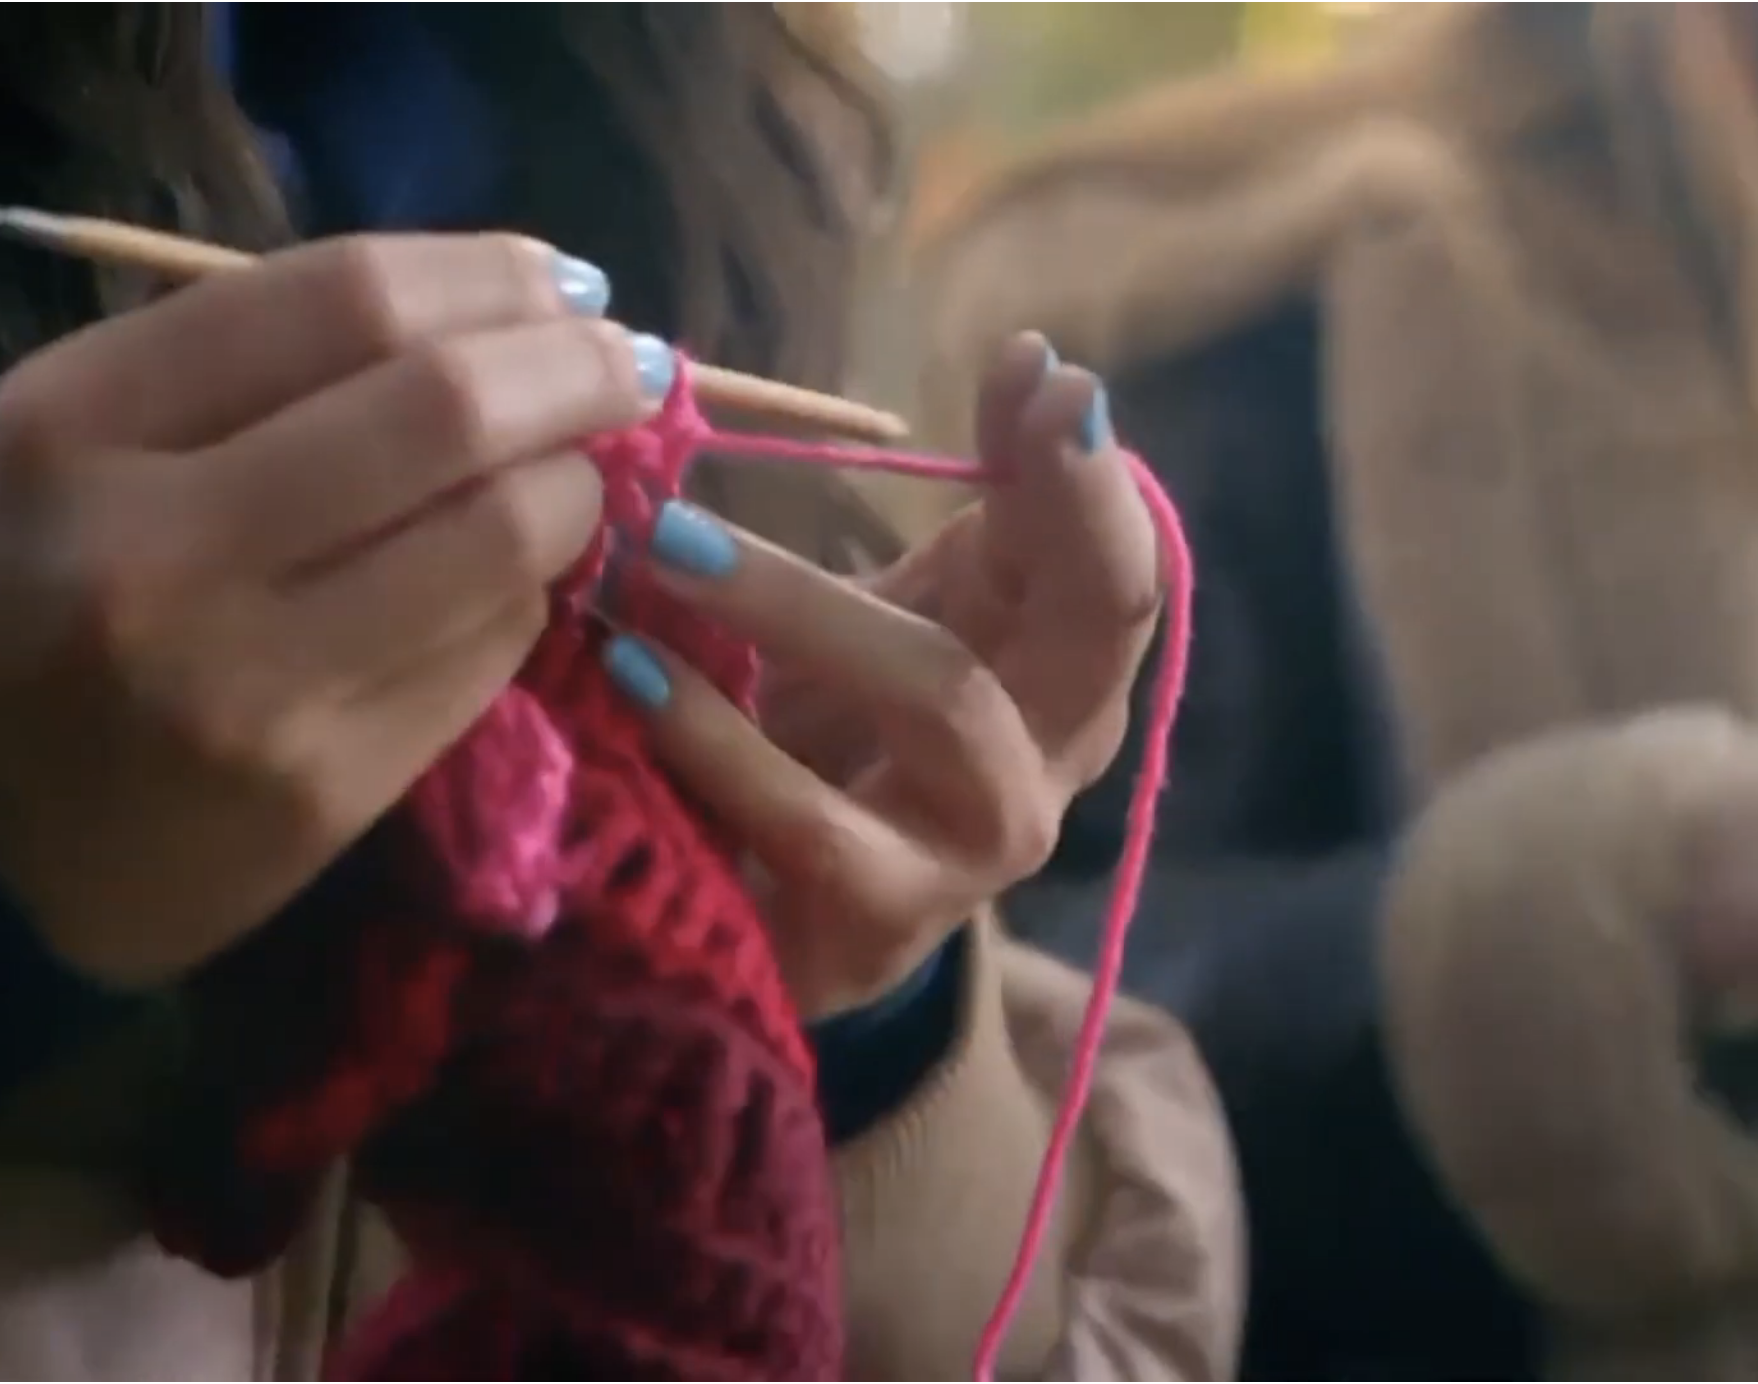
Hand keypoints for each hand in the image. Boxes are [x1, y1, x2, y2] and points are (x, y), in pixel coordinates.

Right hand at [0, 234, 658, 986]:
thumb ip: (244, 358)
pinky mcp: (320, 792)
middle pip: (439, 412)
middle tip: (625, 361)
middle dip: (572, 369)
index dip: (485, 275)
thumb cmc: (35, 608)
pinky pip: (487, 656)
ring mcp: (245, 687)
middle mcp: (153, 553)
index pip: (340, 300)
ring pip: (495, 541)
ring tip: (578, 469)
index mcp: (74, 428)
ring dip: (574, 488)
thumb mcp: (73, 442)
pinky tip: (515, 577)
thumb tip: (499, 302)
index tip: (556, 278)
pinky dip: (527, 596)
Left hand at [608, 334, 1161, 1017]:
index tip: (1036, 367)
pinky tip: (633, 673)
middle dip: (1038, 501)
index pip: (1124, 556)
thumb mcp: (900, 605)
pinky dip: (716, 739)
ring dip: (802, 602)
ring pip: (943, 701)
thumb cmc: (838, 737)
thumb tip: (1029, 359)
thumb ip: (966, 504)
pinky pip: (809, 824)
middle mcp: (1052, 759)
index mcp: (1065, 671)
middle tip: (944, 412)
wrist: (768, 922)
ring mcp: (974, 851)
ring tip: (668, 542)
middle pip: (1094, 623)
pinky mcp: (876, 928)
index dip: (1090, 464)